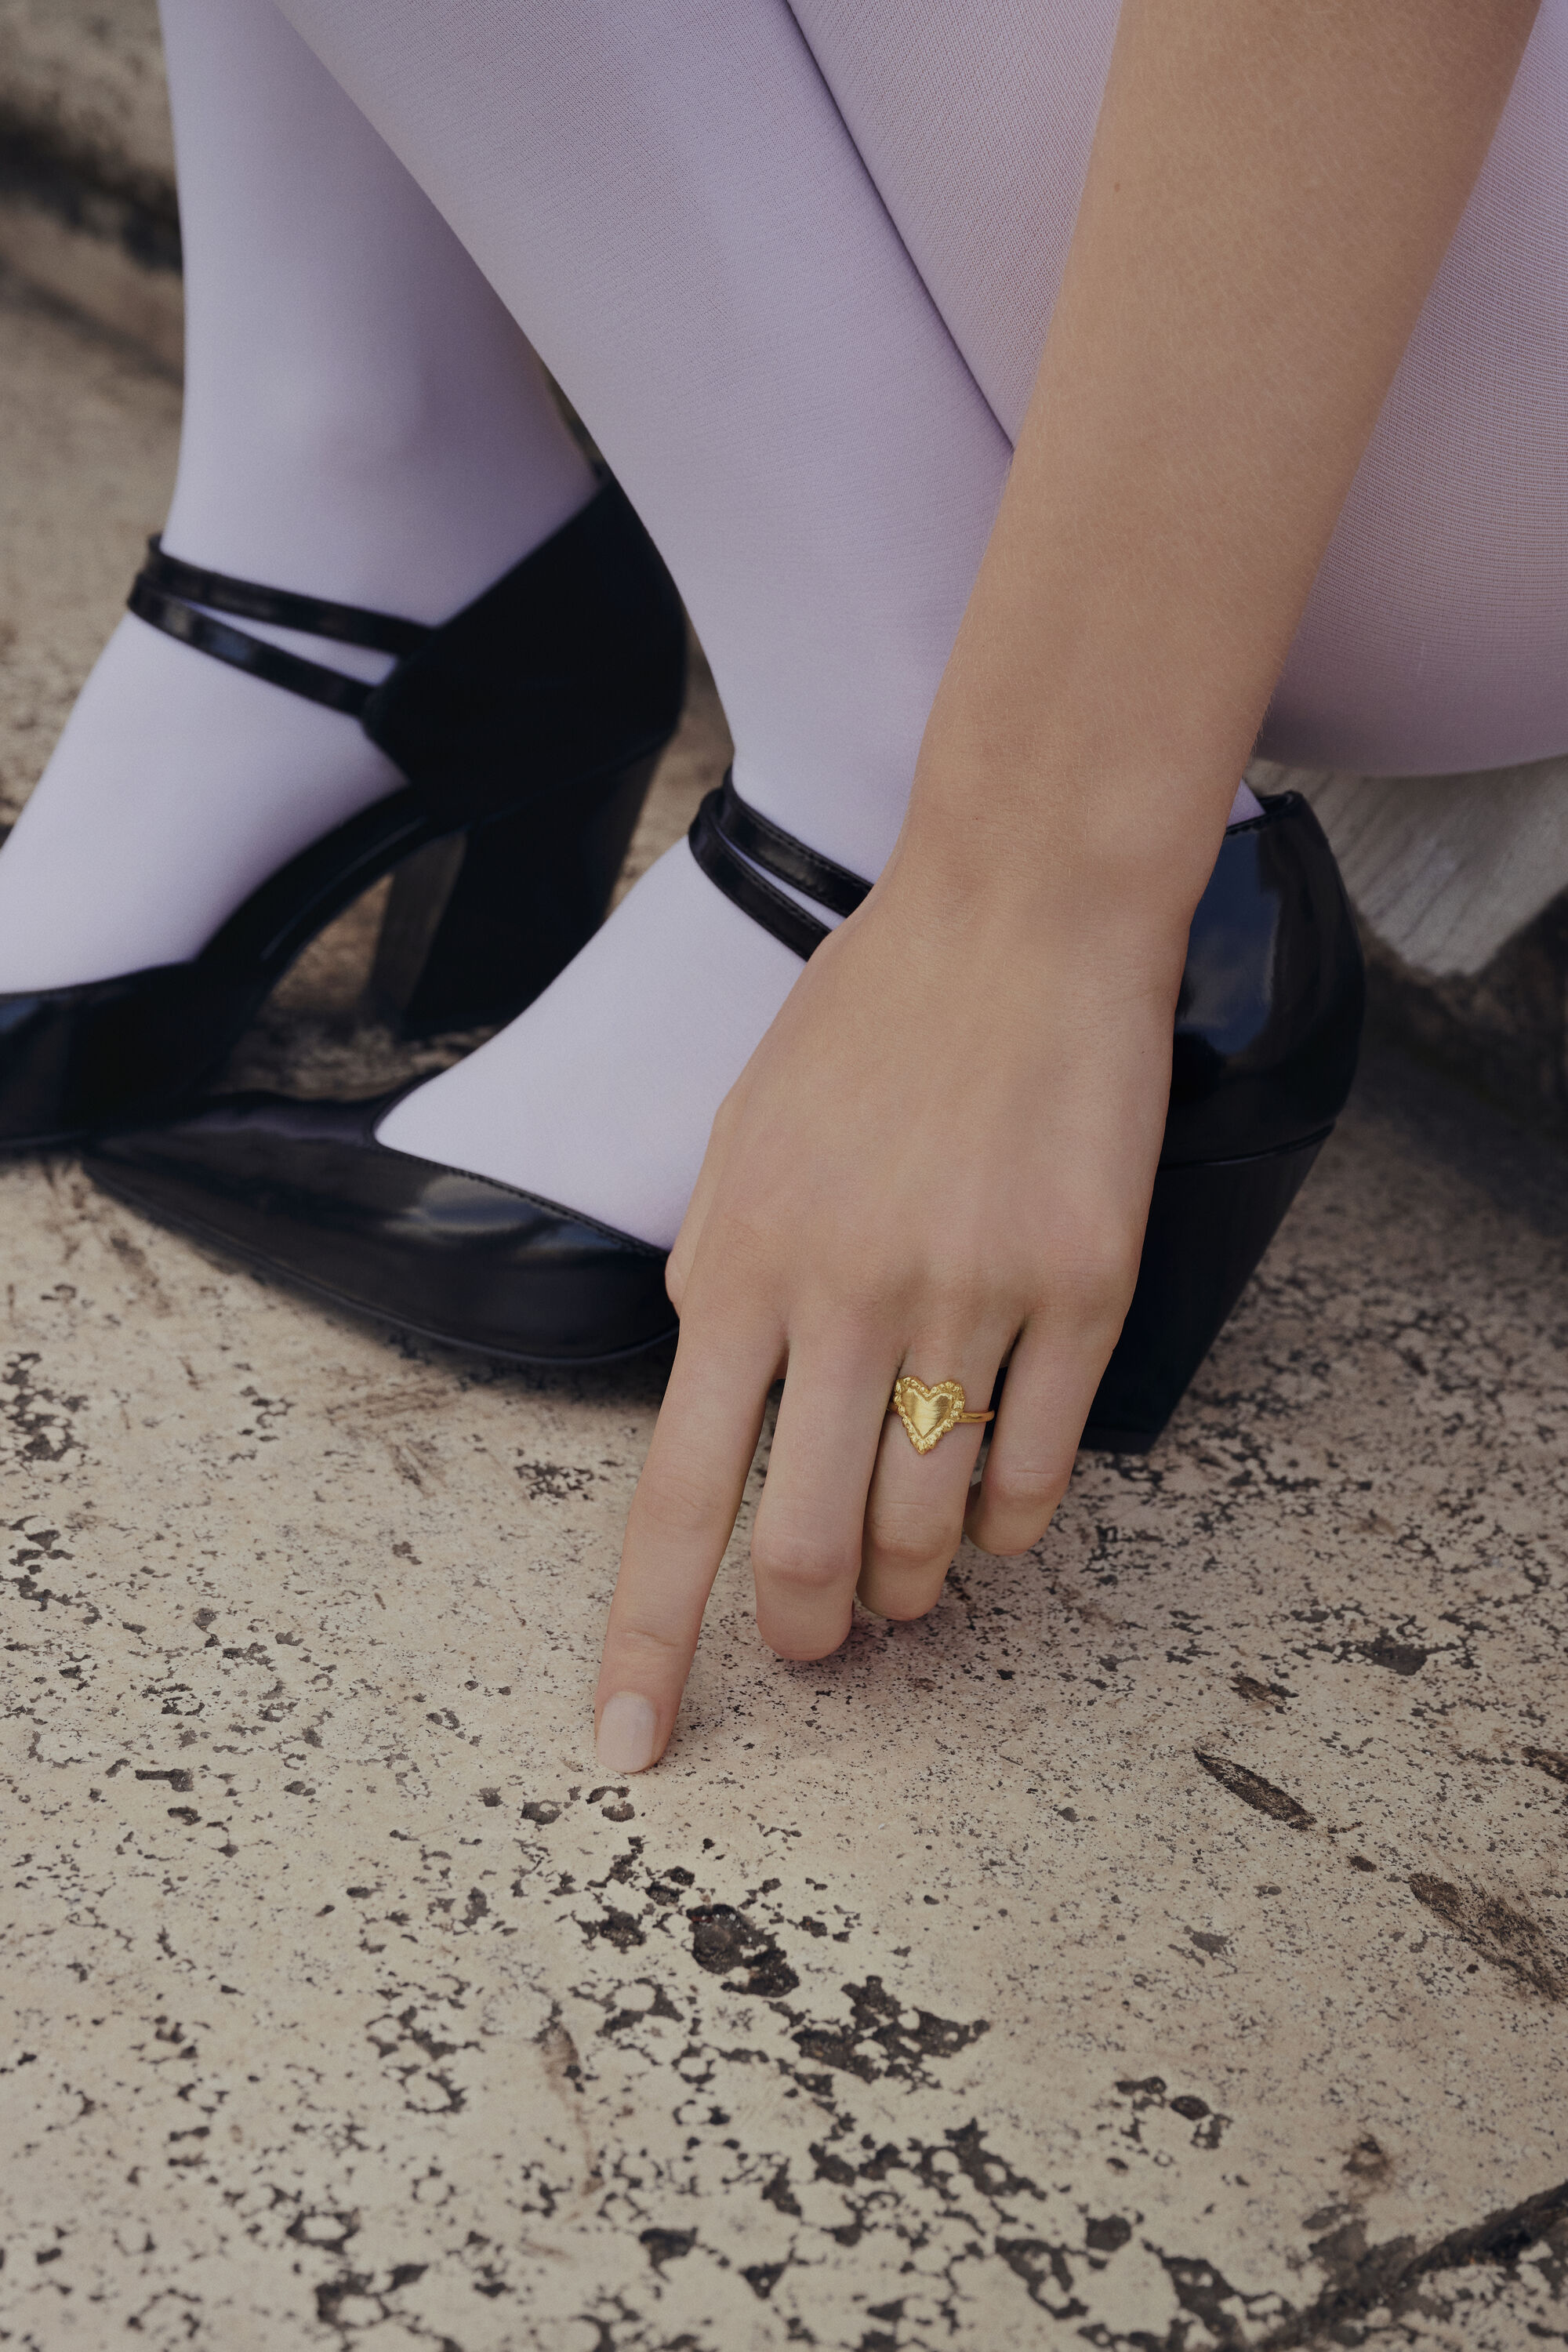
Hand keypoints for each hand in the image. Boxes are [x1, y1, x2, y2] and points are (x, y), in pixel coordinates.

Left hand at [591, 808, 1193, 1773]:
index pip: (673, 1497)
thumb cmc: (869, 1022)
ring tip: (904, 1584)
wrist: (1019, 918)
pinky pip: (1039, 1472)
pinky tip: (991, 1519)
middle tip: (814, 1650)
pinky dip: (1008, 1528)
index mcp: (740, 1266)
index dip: (644, 1640)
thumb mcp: (743, 1141)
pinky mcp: (1084, 1291)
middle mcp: (849, 1299)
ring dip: (909, 1588)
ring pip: (930, 1528)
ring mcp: (973, 1300)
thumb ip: (718, 1276)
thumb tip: (713, 1395)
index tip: (630, 1748)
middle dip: (804, 1633)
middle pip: (808, 1547)